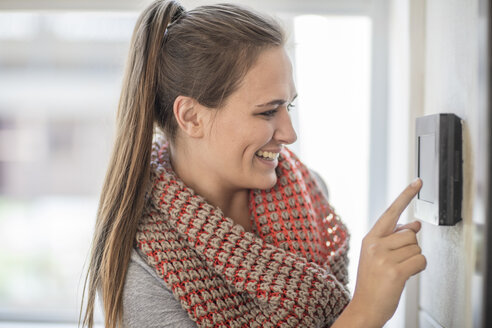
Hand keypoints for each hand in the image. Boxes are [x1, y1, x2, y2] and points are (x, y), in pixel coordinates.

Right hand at [350, 178, 426, 326]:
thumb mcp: (378, 255)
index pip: (391, 212)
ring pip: (417, 248)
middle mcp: (375, 244)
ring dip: (414, 260)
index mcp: (370, 238)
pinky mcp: (395, 271)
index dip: (406, 196)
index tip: (417, 183)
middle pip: (410, 234)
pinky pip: (420, 261)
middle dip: (410, 248)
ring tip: (398, 271)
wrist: (364, 307)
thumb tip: (415, 224)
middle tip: (397, 262)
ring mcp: (384, 257)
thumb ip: (394, 238)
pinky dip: (418, 270)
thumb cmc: (372, 282)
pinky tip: (404, 276)